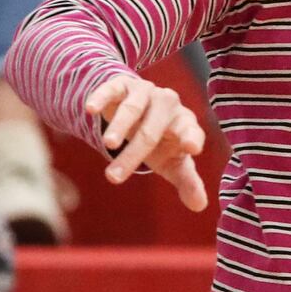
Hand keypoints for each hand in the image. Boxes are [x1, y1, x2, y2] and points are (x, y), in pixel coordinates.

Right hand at [84, 74, 206, 211]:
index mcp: (185, 124)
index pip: (192, 132)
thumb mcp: (172, 162)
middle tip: (113, 177)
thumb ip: (186, 182)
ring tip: (108, 145)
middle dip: (133, 155)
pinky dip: (102, 98)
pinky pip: (112, 89)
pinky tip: (91, 109)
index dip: (192, 138)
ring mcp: (146, 92)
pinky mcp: (123, 85)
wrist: (139, 110)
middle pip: (151, 132)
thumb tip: (200, 206)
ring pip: (133, 110)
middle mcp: (169, 105)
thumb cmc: (160, 141)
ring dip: (120, 127)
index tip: (191, 148)